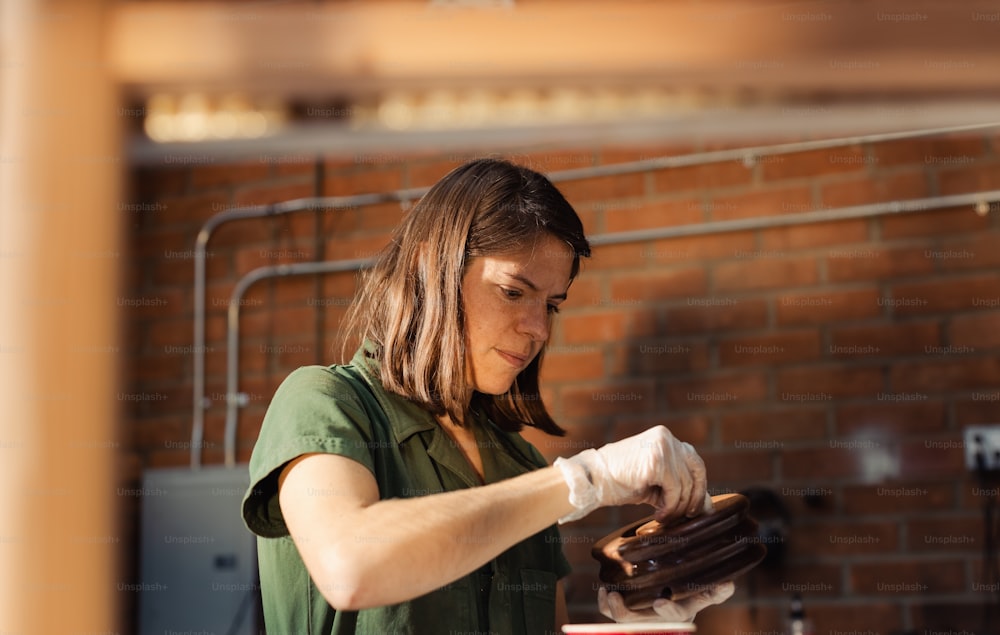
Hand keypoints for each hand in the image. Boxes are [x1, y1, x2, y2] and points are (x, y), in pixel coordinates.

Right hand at [554, 426, 707, 522]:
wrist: (592, 479)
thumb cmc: (620, 481)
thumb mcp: (656, 483)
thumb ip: (679, 488)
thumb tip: (708, 507)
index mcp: (666, 438)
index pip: (695, 463)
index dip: (699, 488)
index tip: (693, 509)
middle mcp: (666, 437)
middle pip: (696, 471)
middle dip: (694, 498)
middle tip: (685, 517)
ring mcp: (662, 446)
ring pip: (686, 484)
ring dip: (678, 507)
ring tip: (664, 518)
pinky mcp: (656, 460)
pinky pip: (675, 490)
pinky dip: (670, 507)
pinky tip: (658, 515)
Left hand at [598, 582, 734, 622]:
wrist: (670, 592)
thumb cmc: (689, 593)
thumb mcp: (703, 594)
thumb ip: (714, 592)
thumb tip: (728, 585)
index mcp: (679, 612)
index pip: (675, 615)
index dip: (669, 611)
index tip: (660, 601)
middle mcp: (657, 618)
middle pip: (639, 622)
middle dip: (625, 613)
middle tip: (615, 597)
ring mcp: (639, 616)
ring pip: (622, 619)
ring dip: (613, 608)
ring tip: (608, 593)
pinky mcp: (625, 610)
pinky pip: (610, 613)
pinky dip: (604, 603)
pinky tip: (603, 590)